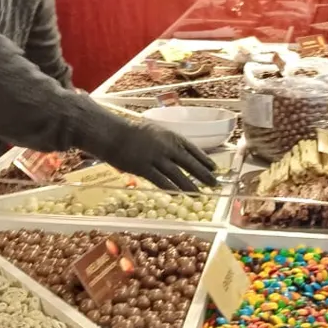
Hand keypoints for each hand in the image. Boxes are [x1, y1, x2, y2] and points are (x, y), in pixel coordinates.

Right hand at [98, 123, 218, 192]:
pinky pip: (161, 180)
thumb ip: (168, 142)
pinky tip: (179, 195)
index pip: (193, 149)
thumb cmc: (132, 133)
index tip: (214, 168)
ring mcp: (156, 157)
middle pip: (190, 162)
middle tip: (215, 183)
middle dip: (204, 174)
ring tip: (200, 193)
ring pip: (178, 174)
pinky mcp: (144, 168)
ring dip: (191, 185)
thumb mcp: (156, 132)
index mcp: (170, 136)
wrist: (113, 134)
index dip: (205, 160)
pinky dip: (171, 188)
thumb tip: (181, 152)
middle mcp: (166, 146)